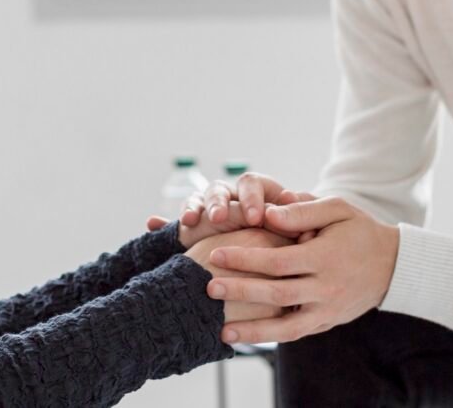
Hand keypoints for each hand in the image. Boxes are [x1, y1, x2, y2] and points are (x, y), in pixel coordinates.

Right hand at [146, 172, 316, 241]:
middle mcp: (233, 199)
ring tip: (190, 221)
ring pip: (198, 199)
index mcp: (259, 194)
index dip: (253, 198)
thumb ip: (297, 223)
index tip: (257, 218)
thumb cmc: (291, 246)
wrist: (270, 268)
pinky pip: (175, 221)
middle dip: (220, 203)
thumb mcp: (296, 234)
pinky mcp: (192, 229)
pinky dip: (164, 222)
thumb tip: (301, 214)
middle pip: (221, 189)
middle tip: (221, 219)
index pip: (252, 183)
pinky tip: (151, 222)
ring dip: (194, 206)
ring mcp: (210, 212)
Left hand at [204, 197, 399, 343]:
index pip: (278, 261)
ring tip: (223, 332)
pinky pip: (297, 333)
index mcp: (325, 256)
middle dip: (240, 291)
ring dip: (254, 331)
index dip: (246, 259)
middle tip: (208, 287)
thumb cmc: (360, 230)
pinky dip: (272, 337)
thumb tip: (267, 211)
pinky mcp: (328, 322)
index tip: (216, 253)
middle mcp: (326, 287)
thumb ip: (303, 211)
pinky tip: (247, 338)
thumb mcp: (338, 209)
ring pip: (287, 327)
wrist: (394, 265)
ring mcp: (328, 309)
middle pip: (277, 294)